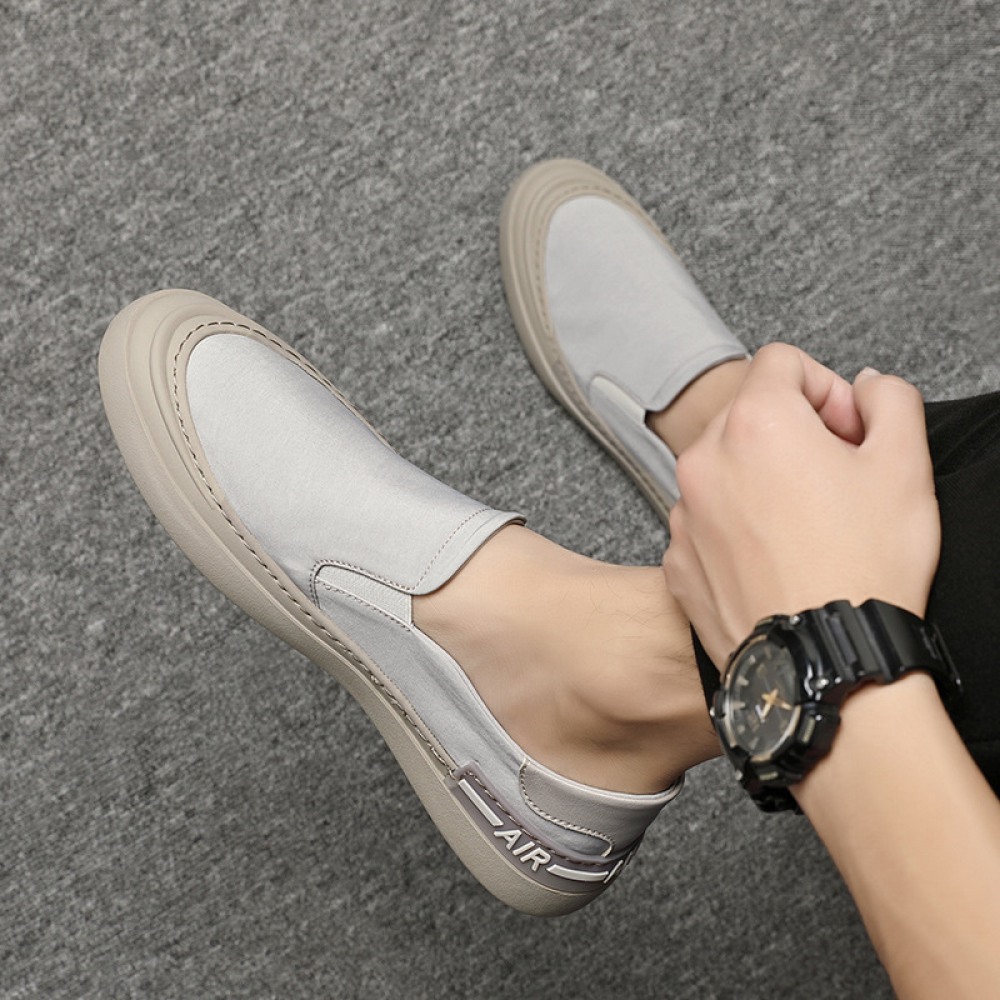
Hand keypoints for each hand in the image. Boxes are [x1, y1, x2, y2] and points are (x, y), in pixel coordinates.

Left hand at [662, 343, 940, 667]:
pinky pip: (705, 522)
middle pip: (746, 414)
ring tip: (805, 525)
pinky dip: (735, 527)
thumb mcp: (905, 466)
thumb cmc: (865, 569)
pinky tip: (775, 559)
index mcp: (754, 422)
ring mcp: (683, 514)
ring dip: (760, 479)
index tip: (848, 431)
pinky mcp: (677, 561)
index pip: (781, 362)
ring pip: (723, 469)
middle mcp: (703, 461)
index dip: (826, 388)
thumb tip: (865, 386)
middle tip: (833, 477)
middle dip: (791, 432)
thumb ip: (890, 400)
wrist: (826, 665)